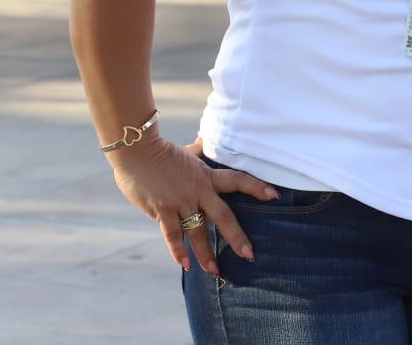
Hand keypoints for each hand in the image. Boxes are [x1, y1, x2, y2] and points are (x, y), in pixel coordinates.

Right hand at [106, 134, 276, 274]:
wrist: (136, 151)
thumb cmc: (160, 152)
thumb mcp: (185, 152)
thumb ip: (196, 150)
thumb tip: (202, 139)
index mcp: (206, 176)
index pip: (238, 180)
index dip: (257, 187)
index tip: (275, 196)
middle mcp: (198, 191)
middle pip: (223, 215)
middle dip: (237, 236)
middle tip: (250, 255)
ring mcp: (180, 201)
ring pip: (198, 231)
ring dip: (205, 253)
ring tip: (214, 271)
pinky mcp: (162, 209)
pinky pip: (172, 234)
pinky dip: (178, 250)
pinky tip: (185, 264)